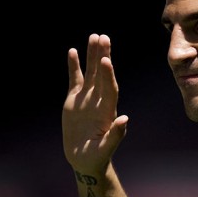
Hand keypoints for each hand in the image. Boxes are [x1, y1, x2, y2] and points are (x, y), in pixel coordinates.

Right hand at [62, 33, 128, 172]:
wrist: (84, 159)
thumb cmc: (97, 156)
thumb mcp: (106, 148)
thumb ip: (115, 135)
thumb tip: (125, 119)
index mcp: (108, 110)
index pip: (109, 88)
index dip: (108, 74)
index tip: (106, 59)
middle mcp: (99, 100)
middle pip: (102, 74)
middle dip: (103, 56)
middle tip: (103, 37)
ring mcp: (87, 98)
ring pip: (91, 72)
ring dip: (92, 55)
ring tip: (93, 36)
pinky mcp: (75, 100)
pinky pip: (75, 79)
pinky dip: (74, 66)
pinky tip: (72, 51)